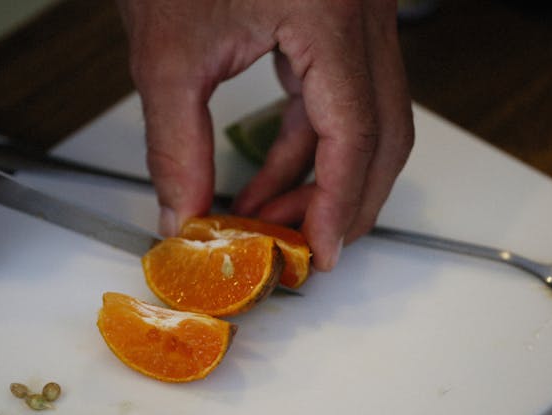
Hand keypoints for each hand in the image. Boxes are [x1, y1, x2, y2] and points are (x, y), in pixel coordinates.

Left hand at [116, 0, 413, 269]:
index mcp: (330, 14)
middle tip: (301, 248)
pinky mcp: (335, 26)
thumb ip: (175, 144)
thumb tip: (184, 213)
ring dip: (323, 180)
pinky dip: (308, 149)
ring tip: (270, 218)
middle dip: (344, 202)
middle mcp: (362, 14)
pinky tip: (270, 180)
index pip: (355, 132)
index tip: (318, 253)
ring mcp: (356, 19)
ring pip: (368, 123)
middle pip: (384, 134)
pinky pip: (338, 102)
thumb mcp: (167, 53)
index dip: (338, 204)